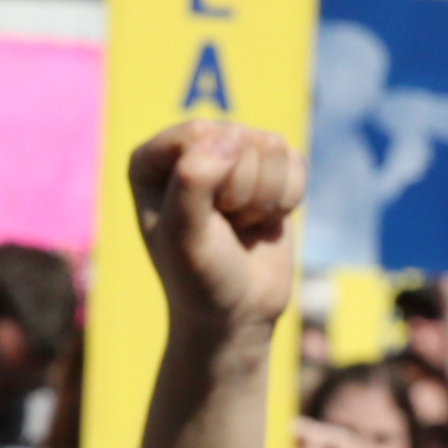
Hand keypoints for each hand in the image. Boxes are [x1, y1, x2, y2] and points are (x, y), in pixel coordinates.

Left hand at [127, 119, 299, 355]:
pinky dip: (286, 199)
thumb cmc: (199, 278)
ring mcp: (232, 156)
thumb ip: (193, 182)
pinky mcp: (270, 169)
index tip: (203, 218)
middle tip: (224, 227)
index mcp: (152, 160)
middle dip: (241, 191)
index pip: (200, 132)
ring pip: (272, 146)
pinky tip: (263, 221)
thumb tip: (227, 139)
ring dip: (264, 198)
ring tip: (240, 225)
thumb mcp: (184, 236)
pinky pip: (295, 162)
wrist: (237, 314)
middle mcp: (190, 149)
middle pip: (239, 137)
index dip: (213, 177)